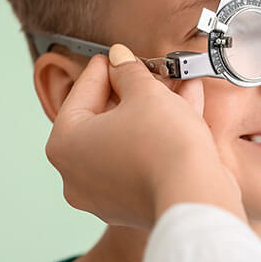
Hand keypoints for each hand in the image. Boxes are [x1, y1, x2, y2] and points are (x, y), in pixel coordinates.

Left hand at [45, 45, 245, 228]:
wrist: (196, 196)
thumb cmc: (164, 146)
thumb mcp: (146, 93)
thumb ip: (129, 71)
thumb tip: (120, 59)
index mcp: (65, 145)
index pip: (81, 94)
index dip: (105, 68)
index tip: (118, 56)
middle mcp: (76, 175)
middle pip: (102, 120)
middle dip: (131, 92)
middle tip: (149, 73)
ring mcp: (104, 194)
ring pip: (126, 141)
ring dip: (151, 112)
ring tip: (177, 86)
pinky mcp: (133, 205)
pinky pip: (141, 161)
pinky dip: (159, 138)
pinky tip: (186, 110)